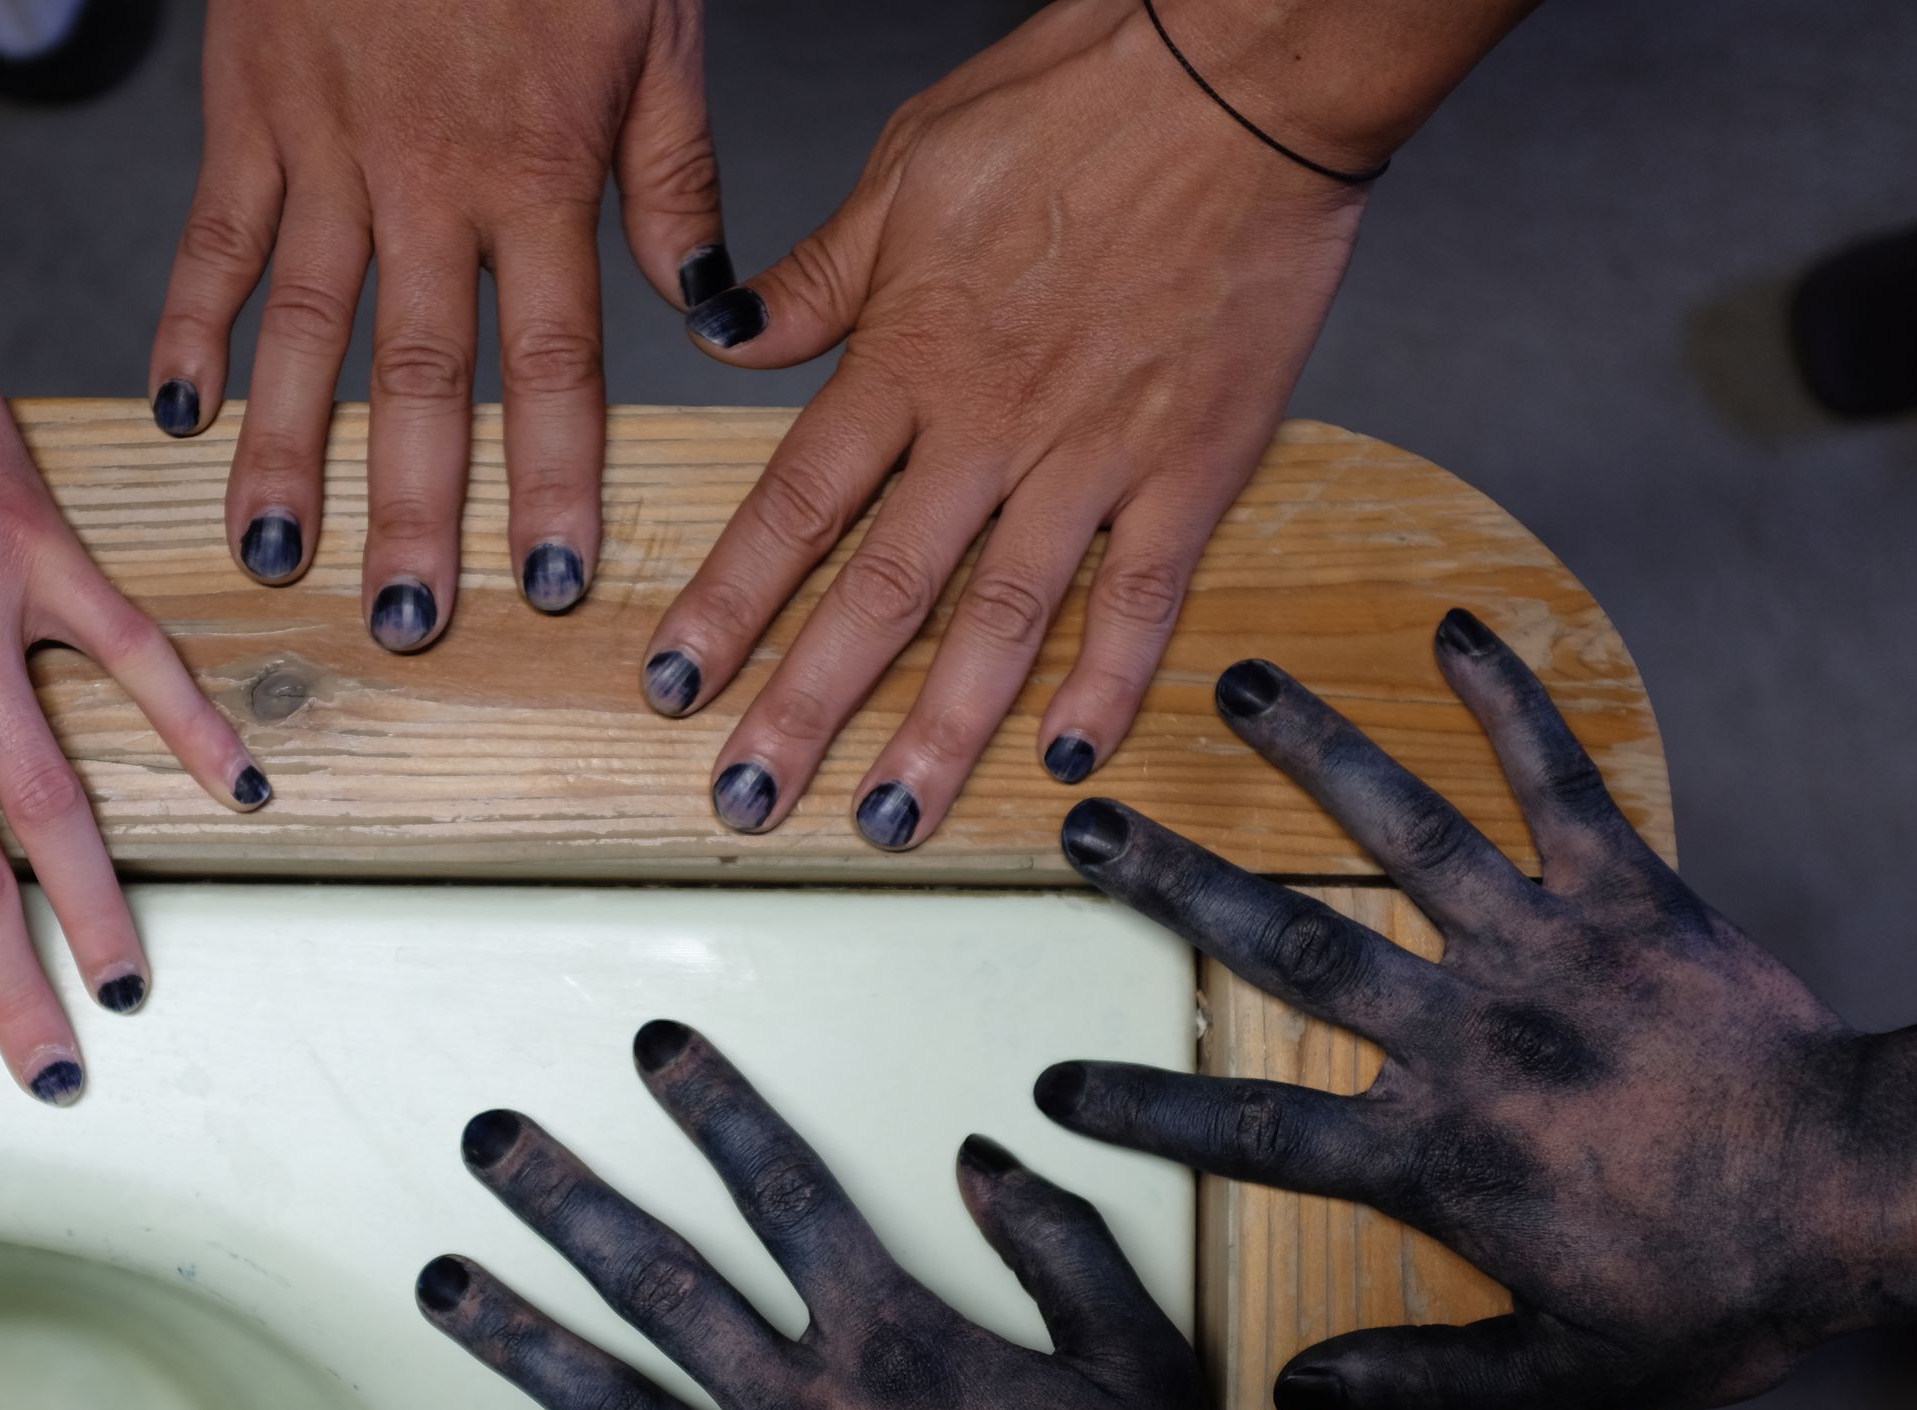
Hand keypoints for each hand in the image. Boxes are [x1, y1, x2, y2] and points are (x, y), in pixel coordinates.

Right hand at [150, 0, 725, 647]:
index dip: (552, 479)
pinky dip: (187, 327)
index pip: (553, 362)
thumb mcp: (653, 22)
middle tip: (401, 623)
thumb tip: (708, 310)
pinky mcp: (250, 110)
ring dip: (288, 456)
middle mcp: (430, 182)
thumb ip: (672, 172)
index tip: (548, 585)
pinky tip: (171, 416)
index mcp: (542, 171)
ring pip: (306, 331)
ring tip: (277, 560)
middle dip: (412, 511)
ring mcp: (328, 151)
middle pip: (421, 379)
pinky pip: (213, 238)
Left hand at [413, 1018, 1237, 1409]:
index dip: (715, 1109)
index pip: (783, 1192)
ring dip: (516, 1337)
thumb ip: (1057, 1246)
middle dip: (564, 1201)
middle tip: (488, 1140)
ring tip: (439, 1282)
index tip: (655, 1052)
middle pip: (659, 1282)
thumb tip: (980, 1159)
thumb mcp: (1137, 1359)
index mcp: (897, 1343)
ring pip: (611, 1408)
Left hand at [641, 0, 1362, 845]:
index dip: (727, 605)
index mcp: (908, 357)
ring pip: (999, 621)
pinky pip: (1144, 595)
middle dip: (804, 709)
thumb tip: (722, 332)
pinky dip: (1109, 680)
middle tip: (745, 800)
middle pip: (879, 594)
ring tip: (886, 822)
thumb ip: (818, 278)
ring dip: (938, 733)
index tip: (675, 683)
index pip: (793, 507)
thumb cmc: (1078, 100)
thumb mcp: (908, 167)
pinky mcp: (1192, 465)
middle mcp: (988, 427)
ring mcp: (1092, 456)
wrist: (1241, 80)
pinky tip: (1066, 756)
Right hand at [1040, 608, 1916, 1409]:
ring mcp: (1543, 953)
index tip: (1055, 1086)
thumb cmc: (1723, 1290)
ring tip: (1239, 682)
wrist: (1867, 1192)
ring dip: (1315, 755)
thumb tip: (1296, 1390)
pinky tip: (1457, 629)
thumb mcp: (1570, 1376)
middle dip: (1176, 887)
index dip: (1147, 1111)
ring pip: (1404, 838)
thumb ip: (1424, 1379)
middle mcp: (1466, 1038)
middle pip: (1289, 950)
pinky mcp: (1629, 897)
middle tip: (1088, 828)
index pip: (1255, 1134)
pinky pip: (1558, 785)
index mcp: (1436, 1157)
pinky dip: (1509, 704)